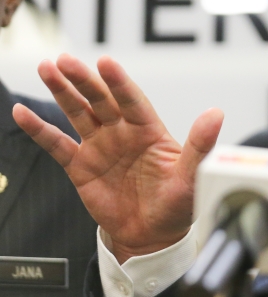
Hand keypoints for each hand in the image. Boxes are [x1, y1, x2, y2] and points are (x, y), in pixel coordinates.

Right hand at [12, 54, 223, 263]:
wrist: (153, 235)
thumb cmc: (177, 205)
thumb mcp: (191, 176)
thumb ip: (200, 145)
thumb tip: (216, 114)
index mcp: (149, 130)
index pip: (132, 100)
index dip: (118, 82)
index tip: (106, 62)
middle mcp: (123, 132)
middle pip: (100, 99)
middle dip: (83, 80)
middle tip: (64, 60)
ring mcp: (100, 146)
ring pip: (78, 112)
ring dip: (62, 91)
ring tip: (47, 68)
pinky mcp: (81, 166)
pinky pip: (56, 143)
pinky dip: (39, 128)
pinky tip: (22, 112)